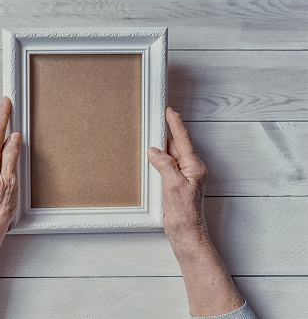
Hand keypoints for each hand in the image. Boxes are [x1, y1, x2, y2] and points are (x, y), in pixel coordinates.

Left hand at [0, 96, 20, 273]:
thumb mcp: (11, 180)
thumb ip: (11, 156)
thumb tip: (14, 137)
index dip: (2, 114)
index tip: (6, 101)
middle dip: (4, 122)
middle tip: (12, 107)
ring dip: (5, 138)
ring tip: (16, 131)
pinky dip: (4, 149)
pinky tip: (11, 150)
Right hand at [147, 106, 208, 248]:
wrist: (186, 233)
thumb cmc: (185, 214)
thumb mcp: (173, 185)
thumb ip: (165, 165)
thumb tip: (155, 151)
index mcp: (194, 166)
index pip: (183, 139)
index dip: (175, 124)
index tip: (169, 111)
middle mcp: (191, 170)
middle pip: (177, 146)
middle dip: (166, 134)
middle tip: (156, 121)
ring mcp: (184, 178)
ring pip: (171, 157)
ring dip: (161, 149)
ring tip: (150, 140)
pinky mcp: (176, 185)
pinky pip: (167, 167)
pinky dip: (159, 162)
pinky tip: (151, 162)